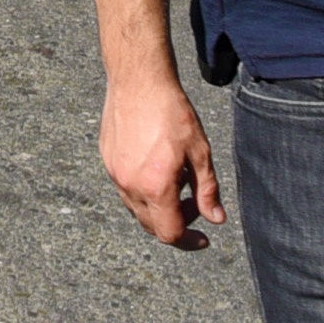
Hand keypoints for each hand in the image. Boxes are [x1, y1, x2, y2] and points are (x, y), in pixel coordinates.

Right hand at [100, 75, 223, 248]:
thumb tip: (216, 218)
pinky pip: (126, 189)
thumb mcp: (200, 152)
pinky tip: (158, 166)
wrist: (138, 81)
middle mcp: (130, 185)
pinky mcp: (108, 160)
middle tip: (195, 204)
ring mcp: (115, 173)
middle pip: (152, 226)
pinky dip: (144, 190)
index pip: (170, 234)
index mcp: (156, 186)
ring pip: (137, 208)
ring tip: (177, 180)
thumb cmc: (172, 112)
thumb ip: (208, 190)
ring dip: (159, 207)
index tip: (203, 236)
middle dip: (176, 223)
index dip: (189, 241)